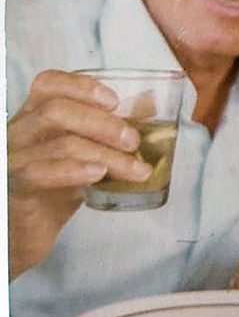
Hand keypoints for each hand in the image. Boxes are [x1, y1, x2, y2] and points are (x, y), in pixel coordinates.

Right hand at [7, 70, 149, 278]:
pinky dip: (74, 171)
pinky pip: (39, 173)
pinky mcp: (13, 188)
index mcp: (34, 116)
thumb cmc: (56, 188)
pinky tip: (99, 175)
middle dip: (103, 123)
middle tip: (134, 141)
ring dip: (106, 154)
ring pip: (60, 144)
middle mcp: (18, 132)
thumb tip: (148, 105)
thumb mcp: (86, 153)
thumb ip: (110, 131)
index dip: (82, 86)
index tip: (115, 101)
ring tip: (136, 169)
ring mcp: (12, 159)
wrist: (26, 233)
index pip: (48, 84)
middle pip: (57, 111)